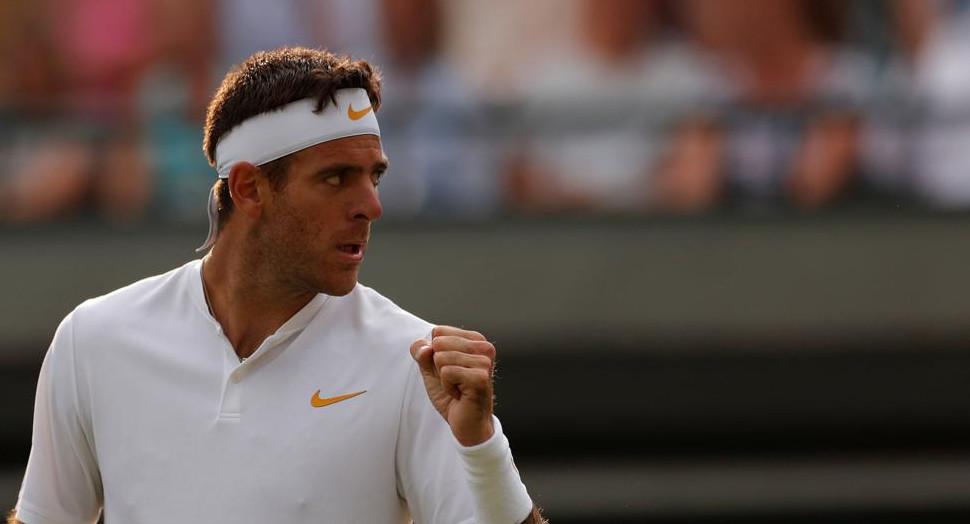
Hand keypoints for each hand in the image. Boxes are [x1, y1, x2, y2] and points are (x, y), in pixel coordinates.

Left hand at [410, 326, 495, 445]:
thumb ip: (422, 353)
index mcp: (475, 340)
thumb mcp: (431, 370)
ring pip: (441, 357)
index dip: (435, 355)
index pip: (438, 332)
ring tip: (458, 388)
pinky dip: (447, 387)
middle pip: (439, 343)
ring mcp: (484, 362)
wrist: (467, 424)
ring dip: (443, 378)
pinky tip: (459, 395)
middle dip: (438, 366)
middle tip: (454, 381)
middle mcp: (484, 347)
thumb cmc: (452, 396)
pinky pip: (446, 372)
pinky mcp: (481, 377)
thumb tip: (424, 347)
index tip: (450, 370)